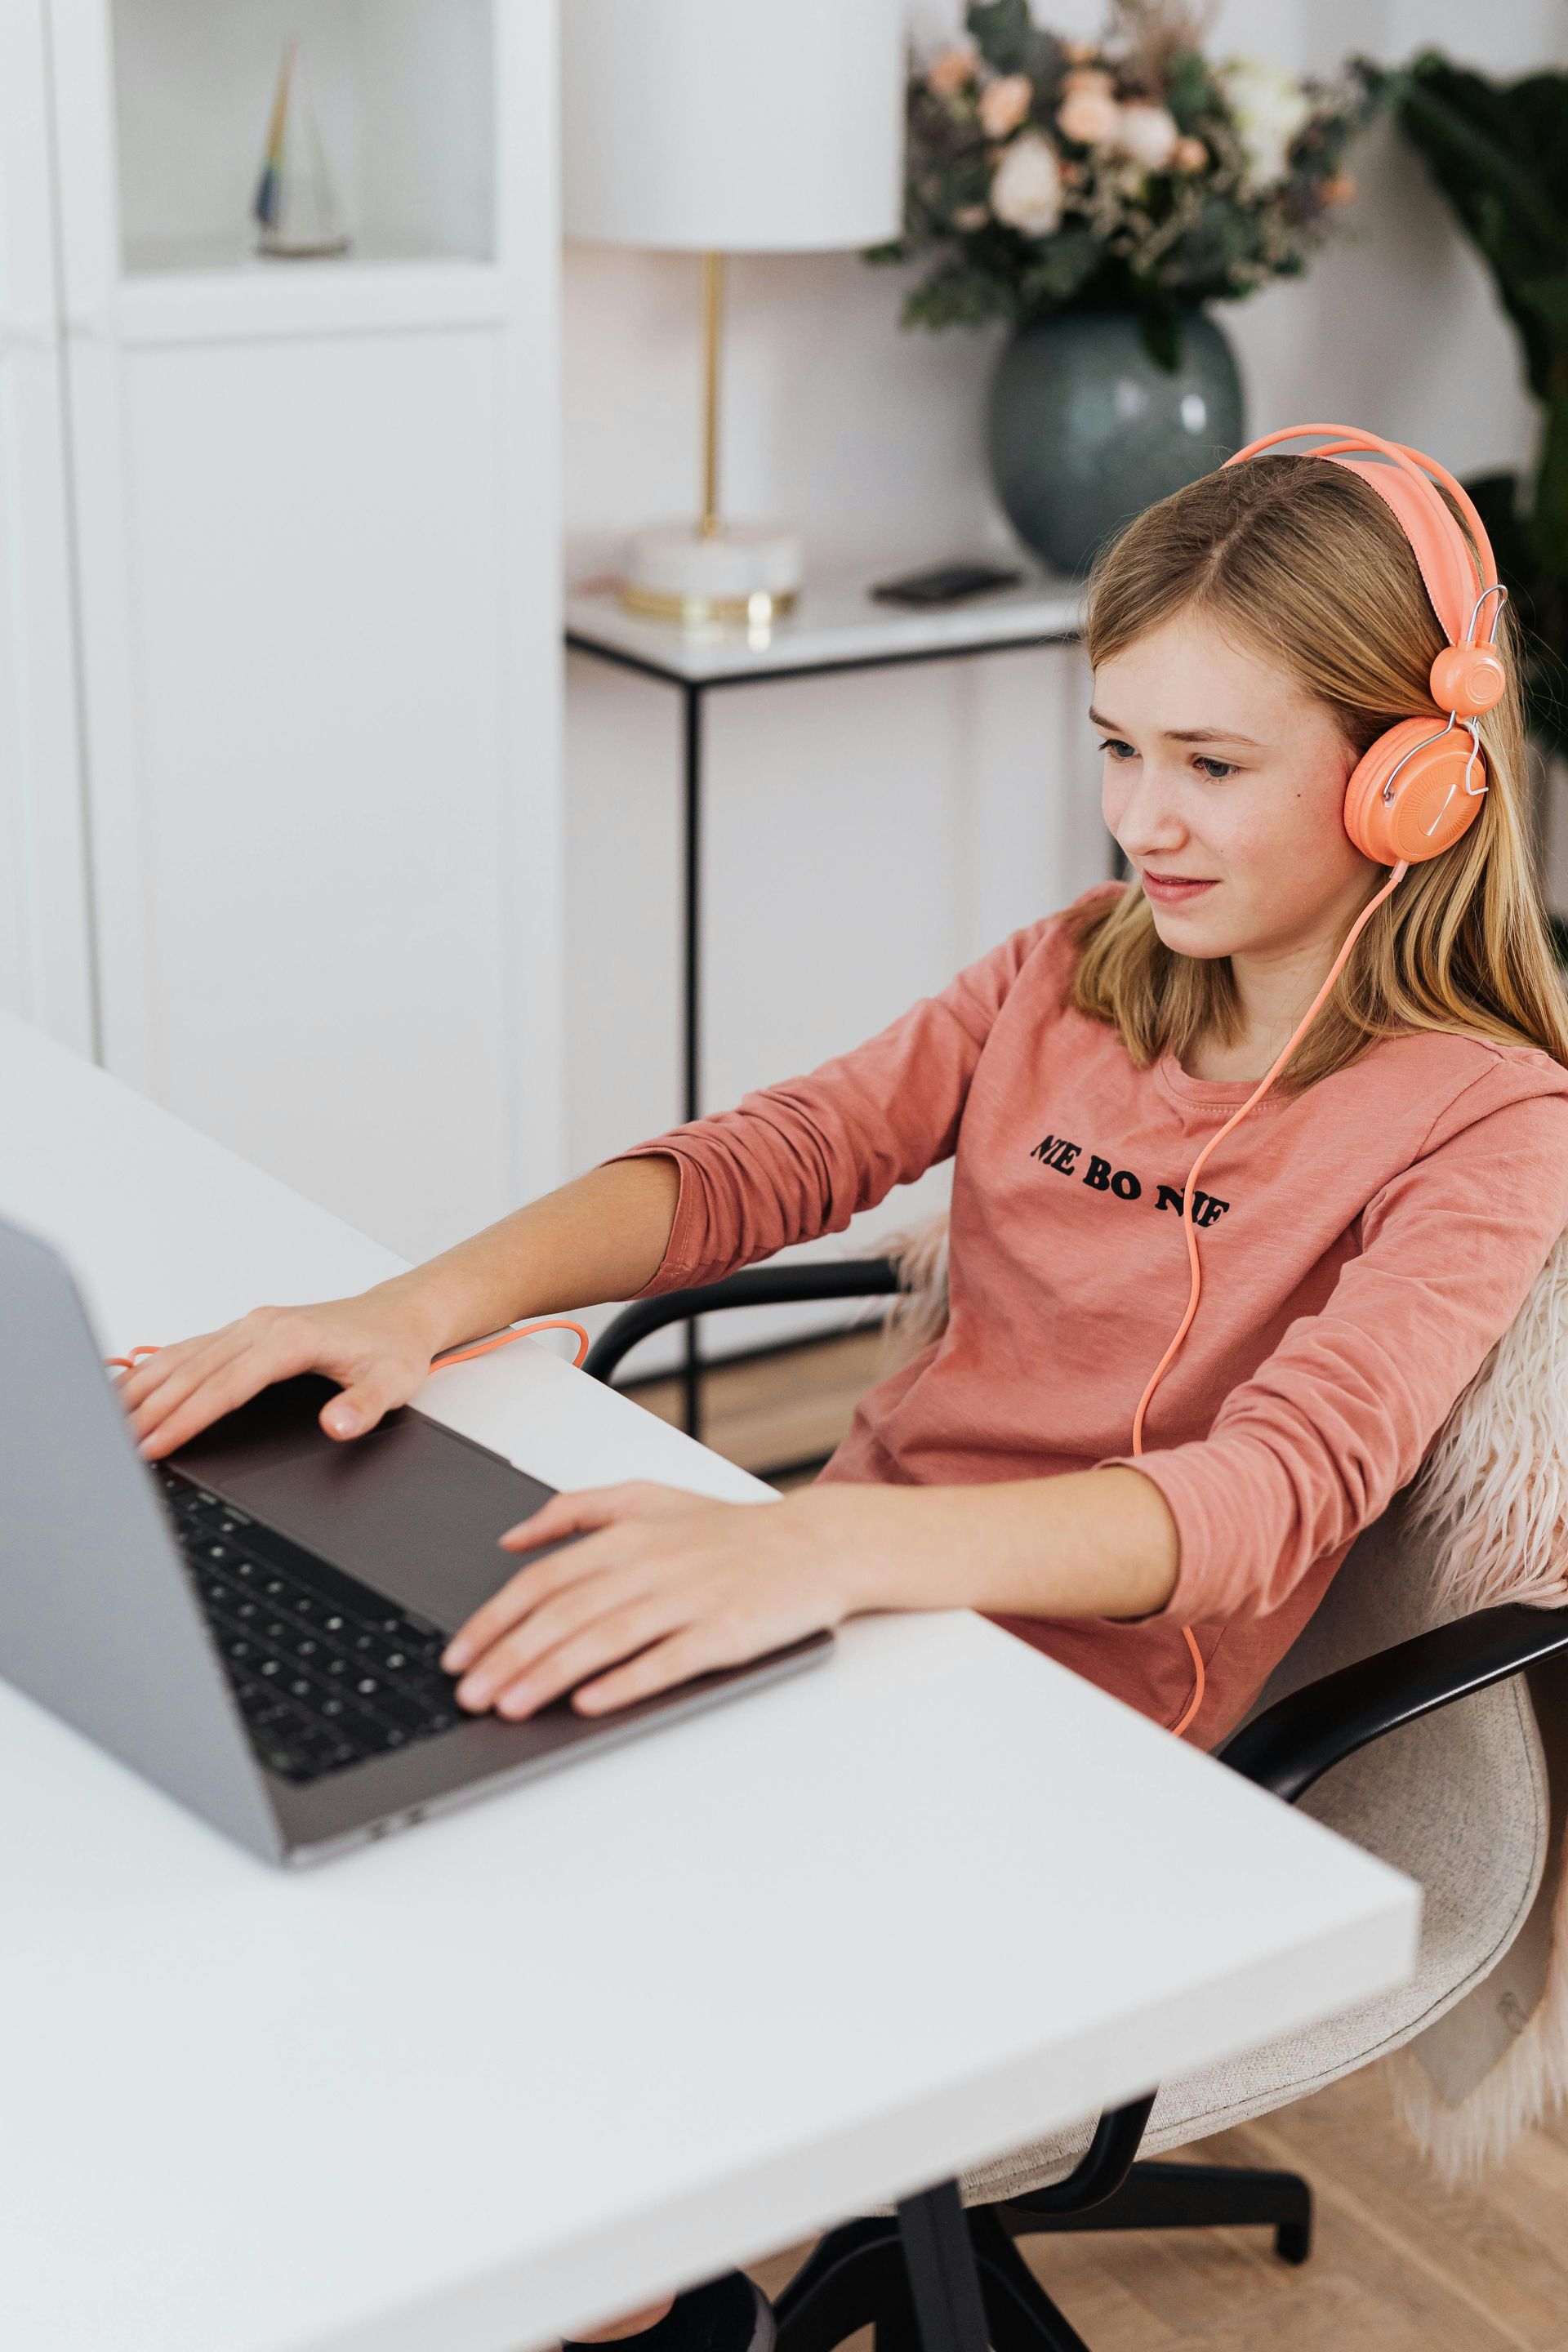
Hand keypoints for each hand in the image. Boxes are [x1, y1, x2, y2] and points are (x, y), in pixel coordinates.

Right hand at [116, 1282, 447, 1460]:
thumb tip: (335, 1425)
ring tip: (112, 1418)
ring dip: (146, 1386)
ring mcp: (251, 1327)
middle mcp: (263, 1327)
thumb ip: (363, 1407)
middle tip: (120, 1444)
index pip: (225, 1385)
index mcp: (290, 1339)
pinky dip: (159, 1368)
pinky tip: (137, 1385)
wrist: (399, 1315)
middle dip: (153, 1409)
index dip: (187, 1417)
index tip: (157, 1442)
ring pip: (185, 1357)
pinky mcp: (247, 1332)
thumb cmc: (392, 1346)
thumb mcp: (393, 1382)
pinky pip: (193, 1349)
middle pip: (194, 1372)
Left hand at [442, 1481, 875, 1719]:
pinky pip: (665, 1660)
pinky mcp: (725, 1633)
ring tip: (508, 1705)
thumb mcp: (651, 1498)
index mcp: (628, 1535)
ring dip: (548, 1674)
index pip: (543, 1580)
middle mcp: (652, 1564)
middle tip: (466, 1693)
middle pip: (563, 1613)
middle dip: (506, 1656)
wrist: (820, 1543)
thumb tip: (512, 1538)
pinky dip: (623, 1681)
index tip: (457, 1654)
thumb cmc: (733, 1532)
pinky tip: (589, 1702)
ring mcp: (689, 1599)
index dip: (493, 1619)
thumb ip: (576, 1510)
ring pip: (603, 1638)